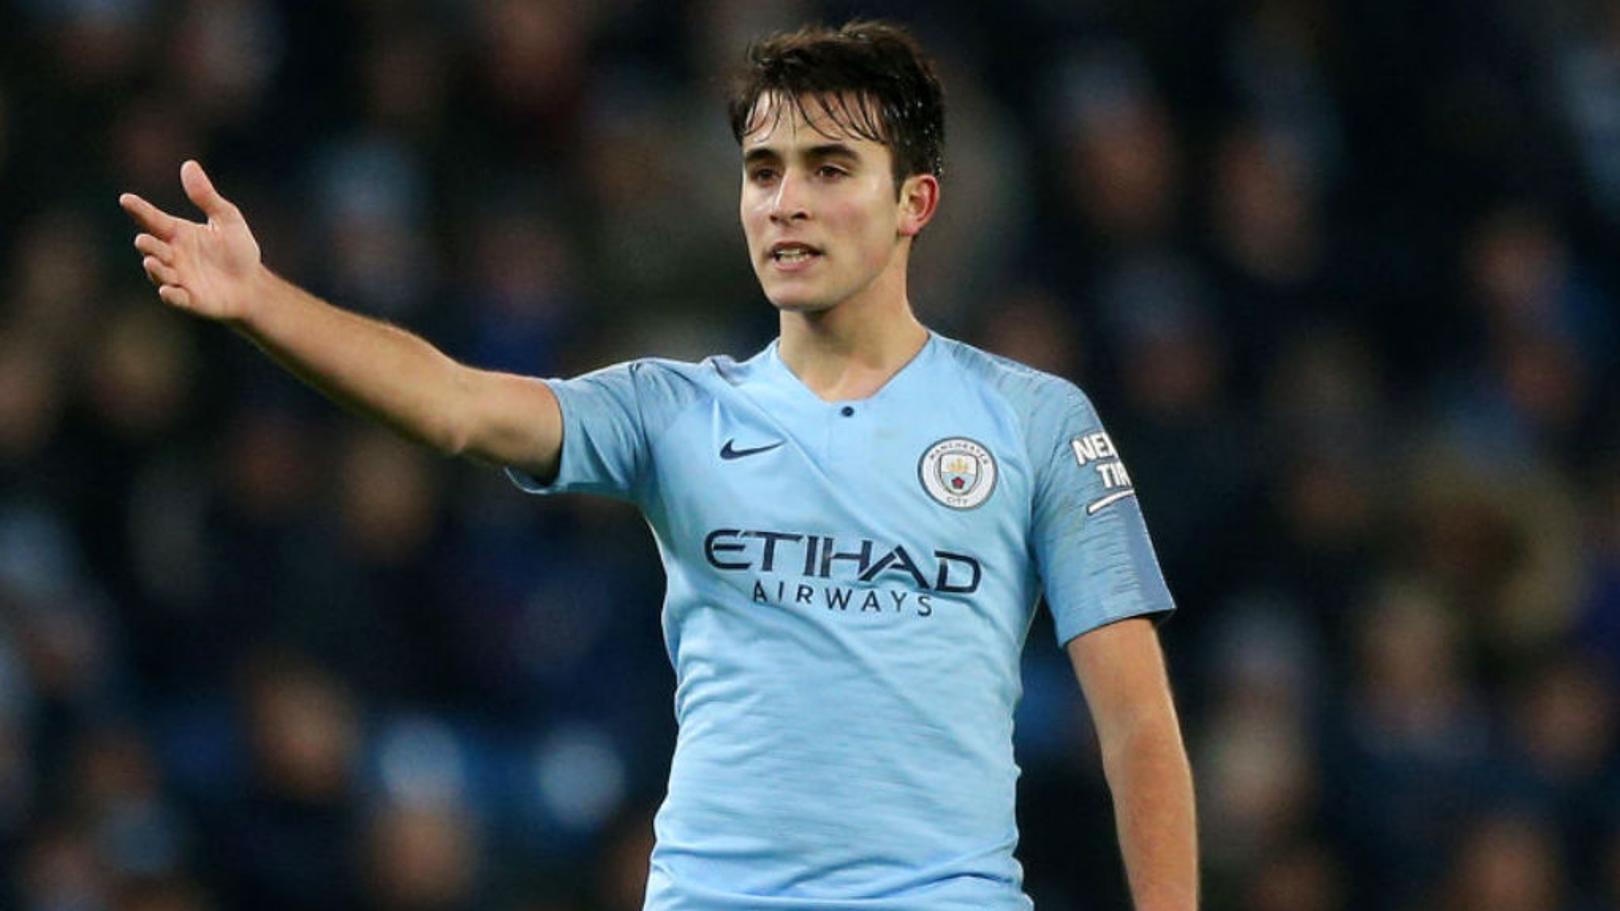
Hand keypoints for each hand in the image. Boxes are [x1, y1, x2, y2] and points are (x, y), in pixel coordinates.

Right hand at [119, 160, 263, 322]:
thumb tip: (189, 164)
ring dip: (155, 268)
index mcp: (178, 233)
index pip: (153, 219)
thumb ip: (206, 196)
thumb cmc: (238, 250)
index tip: (126, 199)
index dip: (139, 209)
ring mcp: (179, 278)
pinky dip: (170, 295)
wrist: (253, 284)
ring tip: (152, 261)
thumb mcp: (227, 218)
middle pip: (152, 248)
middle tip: (144, 240)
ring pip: (159, 273)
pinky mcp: (190, 299)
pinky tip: (168, 291)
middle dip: (147, 245)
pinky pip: (176, 298)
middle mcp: (172, 255)